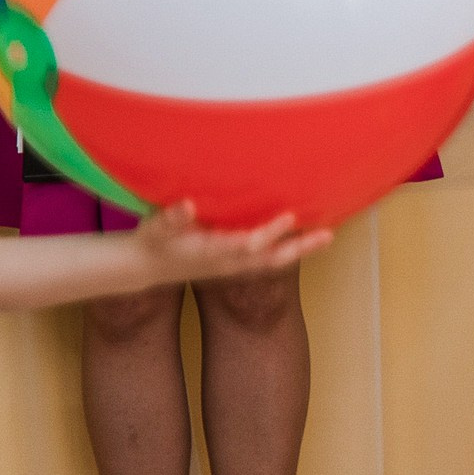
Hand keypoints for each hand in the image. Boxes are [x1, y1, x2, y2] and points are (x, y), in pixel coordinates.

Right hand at [131, 205, 329, 285]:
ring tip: (327, 237)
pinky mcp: (235, 264)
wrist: (145, 268)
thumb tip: (187, 206)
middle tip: (327, 236)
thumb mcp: (154, 229)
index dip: (269, 232)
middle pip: (270, 258)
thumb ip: (170, 219)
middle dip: (299, 248)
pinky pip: (267, 260)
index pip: (246, 243)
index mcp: (211, 252)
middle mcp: (228, 262)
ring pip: (273, 261)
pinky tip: (305, 240)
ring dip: (300, 250)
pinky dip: (288, 251)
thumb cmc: (152, 242)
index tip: (290, 217)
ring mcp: (233, 266)